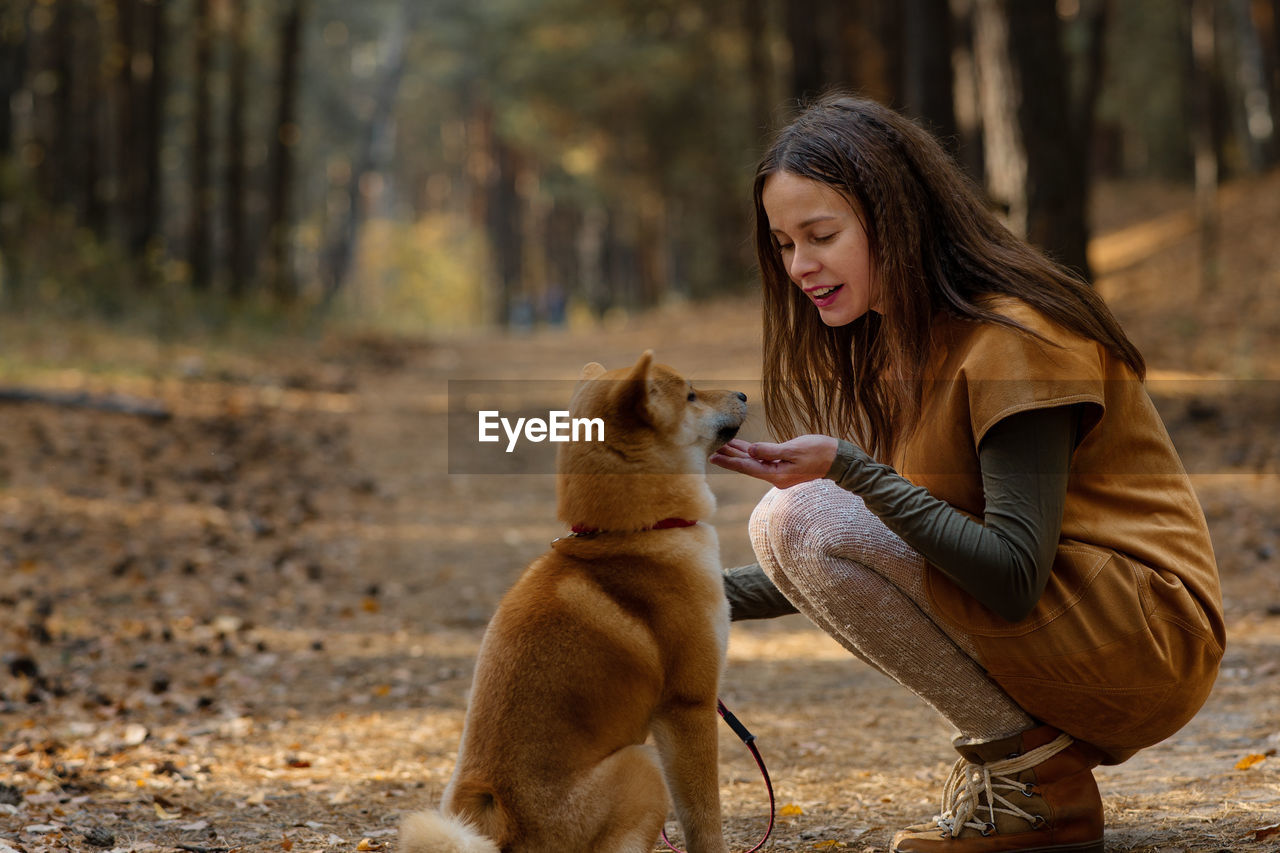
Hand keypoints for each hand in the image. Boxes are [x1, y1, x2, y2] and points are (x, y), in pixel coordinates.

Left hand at [710, 434, 839, 487]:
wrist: (839, 460)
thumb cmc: (820, 452)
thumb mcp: (794, 449)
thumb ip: (770, 451)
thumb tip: (750, 450)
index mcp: (776, 474)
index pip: (747, 467)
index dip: (729, 462)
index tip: (713, 457)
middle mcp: (775, 476)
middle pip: (748, 466)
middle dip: (730, 457)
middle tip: (712, 450)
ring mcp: (780, 472)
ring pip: (754, 462)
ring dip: (739, 454)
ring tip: (722, 446)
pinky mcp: (784, 466)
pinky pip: (763, 460)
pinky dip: (752, 453)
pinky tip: (743, 447)